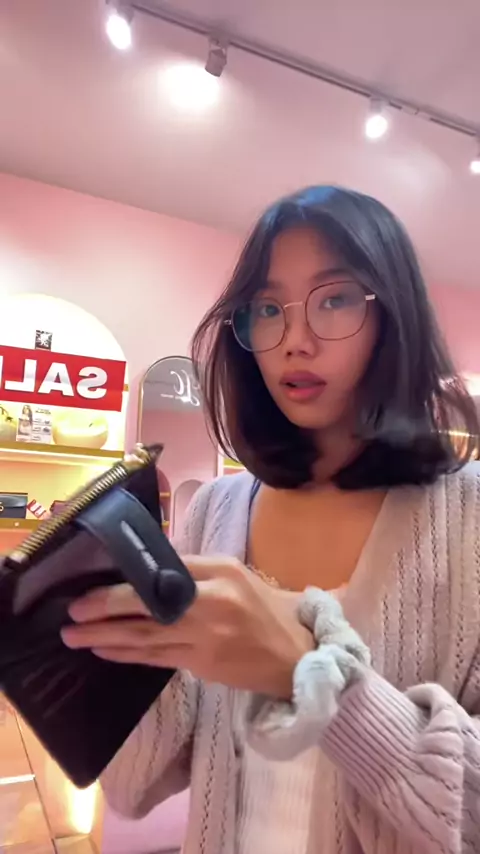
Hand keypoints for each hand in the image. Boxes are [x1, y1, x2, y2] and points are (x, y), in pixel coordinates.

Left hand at [61, 556, 313, 698]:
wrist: (296, 654)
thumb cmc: (265, 607)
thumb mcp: (235, 573)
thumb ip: (195, 568)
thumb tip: (149, 566)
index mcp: (221, 573)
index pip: (167, 570)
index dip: (128, 579)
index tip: (96, 581)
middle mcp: (213, 602)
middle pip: (149, 604)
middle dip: (106, 609)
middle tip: (74, 612)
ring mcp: (206, 637)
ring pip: (147, 636)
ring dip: (106, 636)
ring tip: (76, 636)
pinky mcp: (202, 665)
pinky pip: (157, 658)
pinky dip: (128, 655)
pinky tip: (105, 650)